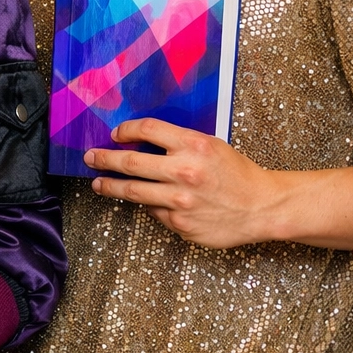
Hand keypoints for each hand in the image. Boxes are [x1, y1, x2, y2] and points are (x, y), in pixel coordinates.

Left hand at [86, 117, 286, 248]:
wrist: (263, 207)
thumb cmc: (236, 173)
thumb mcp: (209, 146)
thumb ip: (176, 143)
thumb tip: (136, 142)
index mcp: (193, 146)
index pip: (147, 129)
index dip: (126, 130)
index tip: (115, 134)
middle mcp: (185, 172)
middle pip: (130, 162)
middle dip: (104, 159)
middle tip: (90, 157)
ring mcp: (181, 201)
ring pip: (132, 191)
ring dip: (110, 186)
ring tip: (98, 183)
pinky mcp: (181, 223)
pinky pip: (153, 212)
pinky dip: (148, 205)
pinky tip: (144, 202)